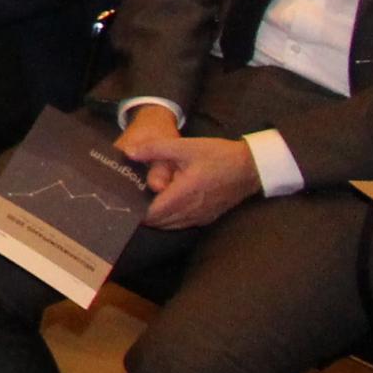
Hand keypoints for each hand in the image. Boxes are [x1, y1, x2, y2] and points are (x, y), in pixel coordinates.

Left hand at [123, 120, 264, 231]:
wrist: (250, 167)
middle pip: (159, 223)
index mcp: (184, 195)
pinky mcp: (207, 217)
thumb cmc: (219, 156)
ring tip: (142, 202)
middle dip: (142, 215)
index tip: (122, 201)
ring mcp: (201, 217)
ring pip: (170, 225)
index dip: (135, 211)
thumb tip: (129, 152)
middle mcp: (192, 211)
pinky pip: (182, 224)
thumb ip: (155, 149)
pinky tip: (163, 205)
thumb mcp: (185, 146)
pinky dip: (169, 219)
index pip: (152, 214)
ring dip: (156, 218)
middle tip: (128, 201)